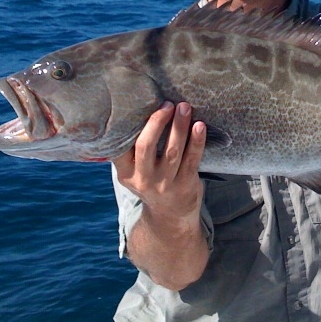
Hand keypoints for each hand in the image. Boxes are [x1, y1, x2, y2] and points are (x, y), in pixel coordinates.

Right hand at [112, 102, 208, 289]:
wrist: (170, 217)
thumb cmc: (153, 182)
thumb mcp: (135, 172)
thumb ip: (133, 151)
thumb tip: (140, 110)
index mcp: (126, 173)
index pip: (120, 148)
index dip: (128, 126)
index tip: (138, 105)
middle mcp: (143, 179)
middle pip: (145, 146)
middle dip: (156, 122)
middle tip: (167, 104)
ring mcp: (164, 183)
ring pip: (171, 151)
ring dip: (179, 127)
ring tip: (184, 107)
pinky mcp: (185, 185)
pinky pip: (192, 159)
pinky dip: (197, 141)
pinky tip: (200, 126)